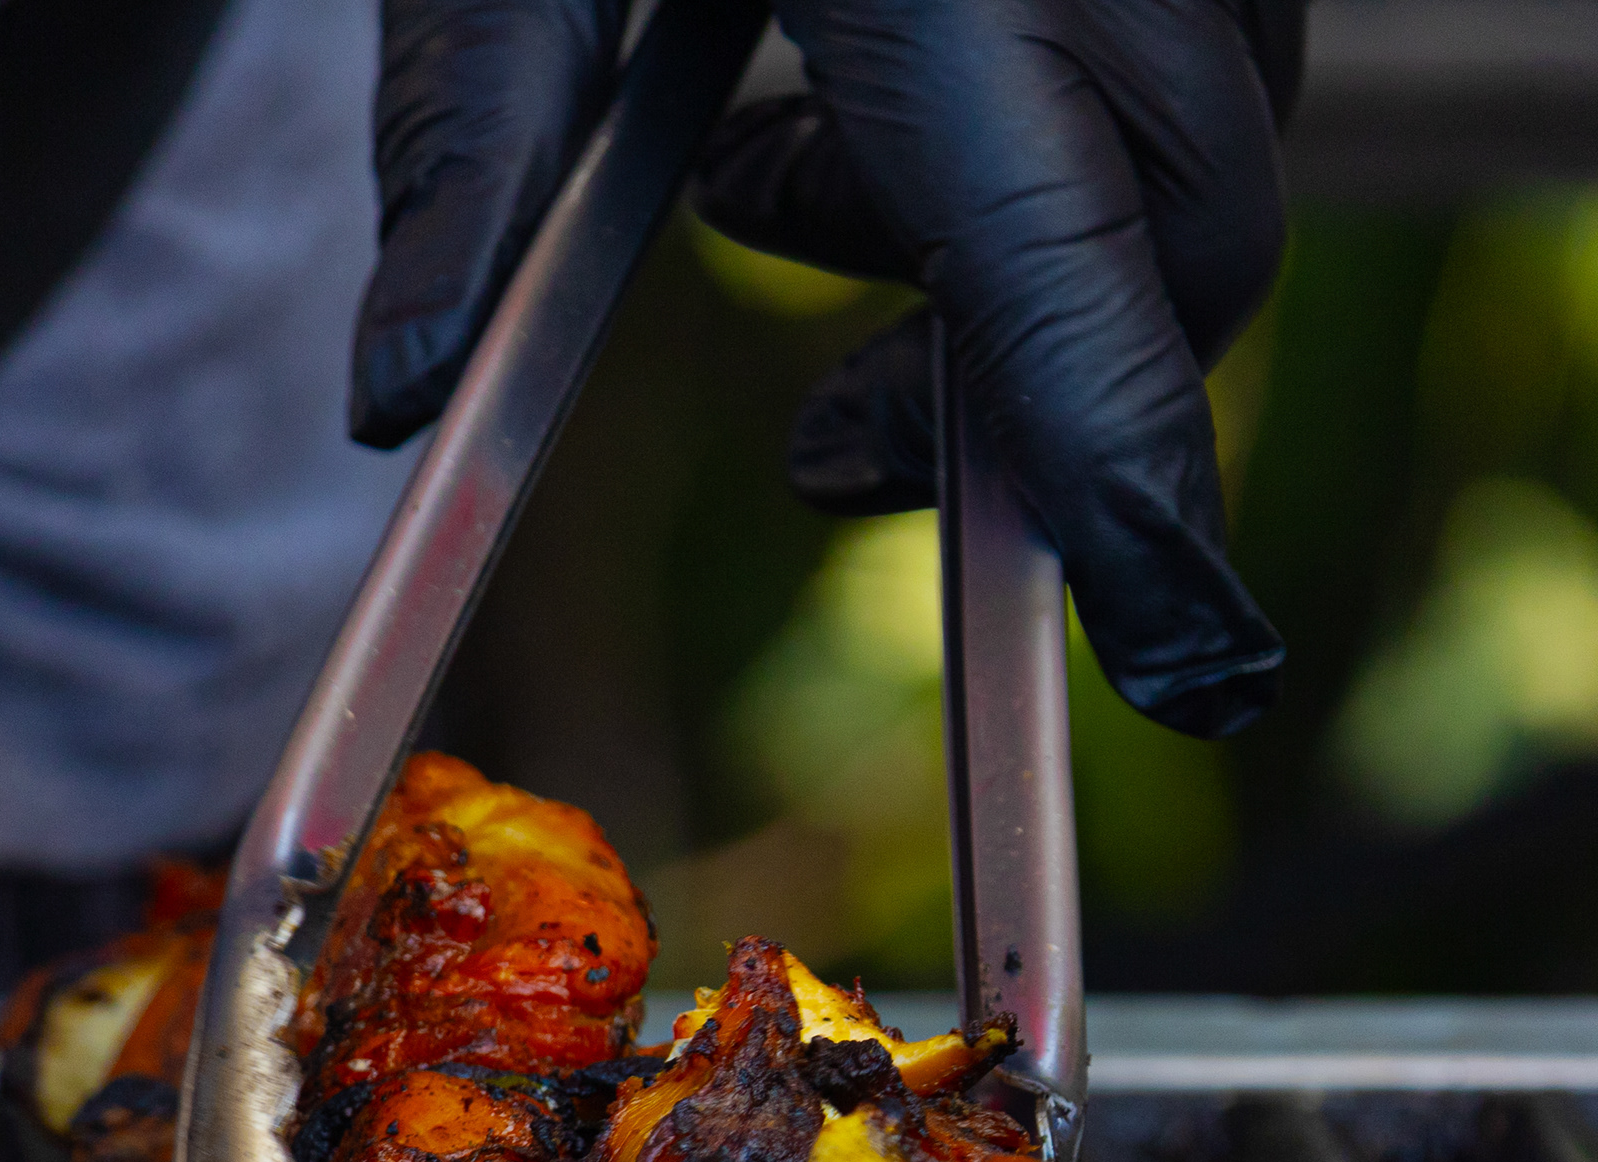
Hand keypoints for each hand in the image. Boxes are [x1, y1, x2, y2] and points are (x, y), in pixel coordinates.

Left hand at [352, 0, 1303, 740]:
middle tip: (819, 441)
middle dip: (1041, 397)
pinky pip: (1193, 46)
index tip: (1182, 664)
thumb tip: (391, 402)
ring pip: (1206, 158)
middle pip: (1188, 259)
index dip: (1141, 505)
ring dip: (1029, 258)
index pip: (1089, 300)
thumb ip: (461, 137)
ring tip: (783, 185)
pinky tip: (872, 68)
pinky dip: (1059, 133)